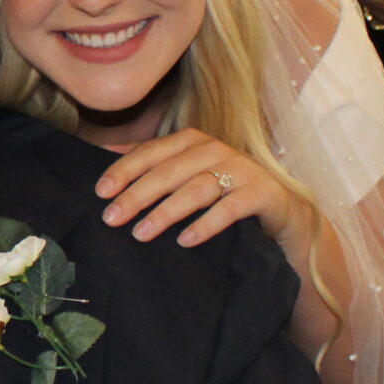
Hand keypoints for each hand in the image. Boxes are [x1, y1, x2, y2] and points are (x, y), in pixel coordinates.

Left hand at [94, 129, 316, 253]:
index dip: (124, 170)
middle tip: (111, 218)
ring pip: (196, 189)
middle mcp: (216, 150)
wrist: (282, 210)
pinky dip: (205, 225)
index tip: (100, 192)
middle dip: (137, 194)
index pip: (151, 151)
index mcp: (193, 141)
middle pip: (169, 171)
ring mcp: (241, 170)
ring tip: (141, 233)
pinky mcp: (262, 194)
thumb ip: (152, 162)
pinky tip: (184, 241)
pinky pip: (230, 209)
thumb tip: (105, 152)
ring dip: (166, 211)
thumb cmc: (224, 192)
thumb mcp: (187, 174)